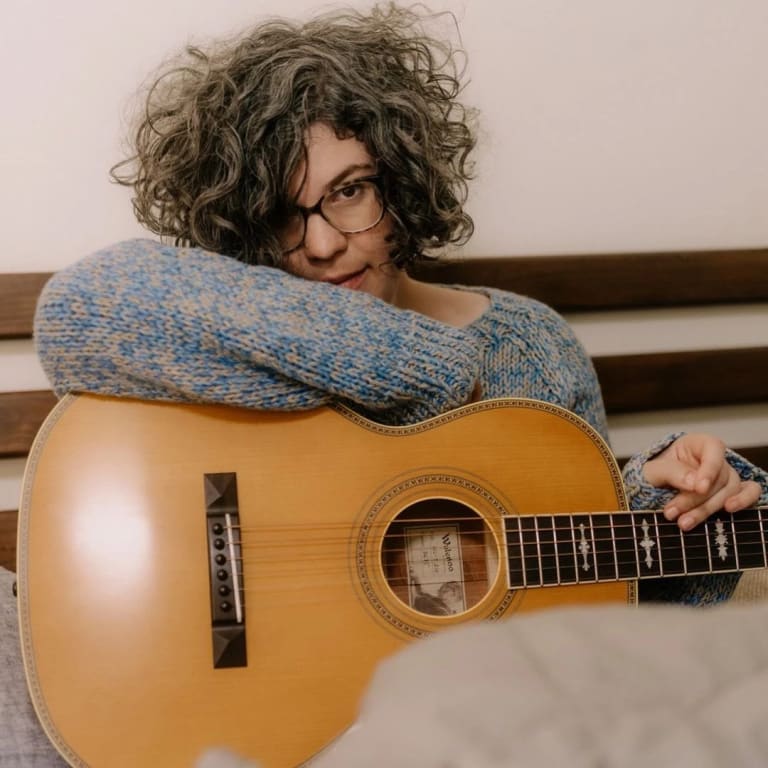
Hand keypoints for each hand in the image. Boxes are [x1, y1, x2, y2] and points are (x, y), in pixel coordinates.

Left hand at [642, 433, 761, 530]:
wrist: (650, 490)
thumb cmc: (652, 474)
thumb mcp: (651, 470)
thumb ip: (671, 472)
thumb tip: (695, 483)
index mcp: (695, 444)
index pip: (713, 448)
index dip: (709, 468)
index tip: (698, 488)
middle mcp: (713, 458)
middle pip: (718, 477)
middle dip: (694, 499)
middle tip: (672, 513)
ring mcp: (724, 476)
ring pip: (729, 491)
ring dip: (707, 509)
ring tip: (683, 523)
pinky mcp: (730, 493)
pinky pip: (749, 493)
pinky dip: (744, 501)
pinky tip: (729, 511)